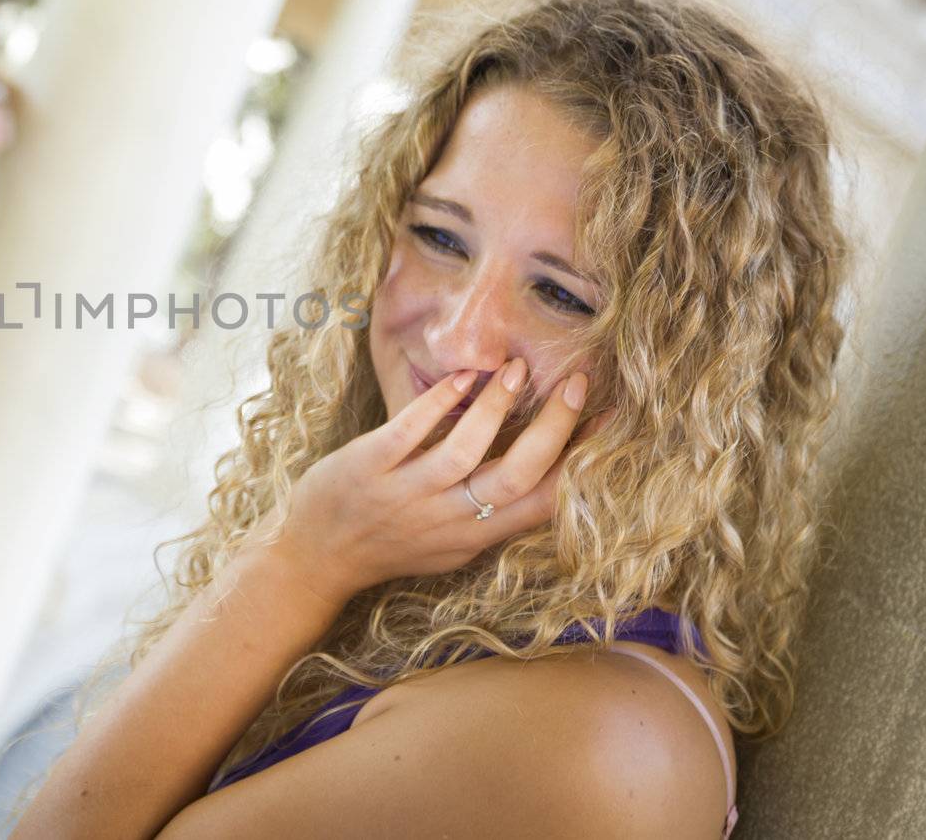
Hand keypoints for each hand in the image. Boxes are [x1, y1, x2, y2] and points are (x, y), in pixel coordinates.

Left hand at [269, 360, 610, 602]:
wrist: (314, 557)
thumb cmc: (388, 544)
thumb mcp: (449, 544)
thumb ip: (492, 515)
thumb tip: (546, 473)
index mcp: (474, 537)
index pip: (543, 502)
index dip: (583, 462)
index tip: (611, 421)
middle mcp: (446, 519)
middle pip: (517, 476)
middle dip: (554, 429)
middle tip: (579, 385)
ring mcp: (406, 492)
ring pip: (466, 450)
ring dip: (498, 406)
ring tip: (518, 368)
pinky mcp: (368, 466)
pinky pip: (410, 429)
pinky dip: (440, 400)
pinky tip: (463, 376)